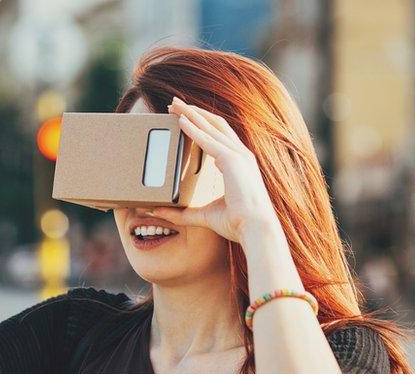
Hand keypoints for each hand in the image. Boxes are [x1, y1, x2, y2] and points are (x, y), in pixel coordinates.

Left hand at [150, 97, 281, 242]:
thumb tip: (158, 211)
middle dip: (194, 112)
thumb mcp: (204, 215)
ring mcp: (239, 155)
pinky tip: (180, 121)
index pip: (219, 137)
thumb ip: (182, 213)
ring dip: (191, 114)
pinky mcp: (232, 160)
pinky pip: (208, 139)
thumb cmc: (237, 224)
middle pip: (214, 125)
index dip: (201, 125)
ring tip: (173, 105)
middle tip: (174, 103)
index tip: (183, 118)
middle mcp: (240, 155)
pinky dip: (193, 129)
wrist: (255, 229)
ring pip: (211, 126)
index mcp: (239, 165)